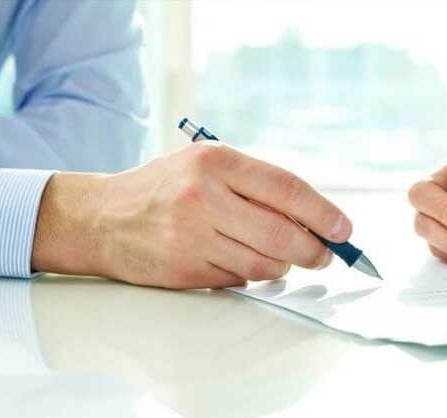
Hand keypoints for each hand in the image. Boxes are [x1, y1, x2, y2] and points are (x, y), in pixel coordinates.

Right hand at [31, 142, 351, 288]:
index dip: (323, 213)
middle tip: (323, 255)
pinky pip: (238, 280)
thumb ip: (254, 184)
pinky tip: (238, 261)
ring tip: (281, 258)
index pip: (286, 189)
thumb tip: (312, 218)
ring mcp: (192, 237)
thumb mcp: (204, 165)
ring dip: (283, 266)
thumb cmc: (163, 188)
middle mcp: (203, 197)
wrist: (103, 217)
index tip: (343, 230)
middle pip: (282, 234)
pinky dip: (249, 275)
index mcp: (214, 162)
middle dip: (314, 250)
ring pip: (264, 264)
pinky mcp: (184, 270)